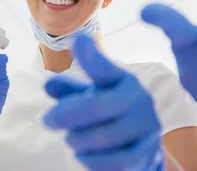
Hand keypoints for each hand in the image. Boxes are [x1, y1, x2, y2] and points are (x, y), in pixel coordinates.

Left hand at [43, 34, 163, 170]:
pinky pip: (117, 160)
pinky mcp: (148, 151)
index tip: (78, 39)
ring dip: (79, 140)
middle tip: (48, 120)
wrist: (143, 143)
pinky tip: (82, 155)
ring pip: (105, 136)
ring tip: (71, 139)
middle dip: (67, 115)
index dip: (92, 56)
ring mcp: (146, 125)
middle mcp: (139, 98)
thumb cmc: (111, 113)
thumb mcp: (92, 96)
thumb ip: (71, 90)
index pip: (105, 68)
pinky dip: (93, 160)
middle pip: (98, 106)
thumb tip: (48, 85)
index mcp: (124, 79)